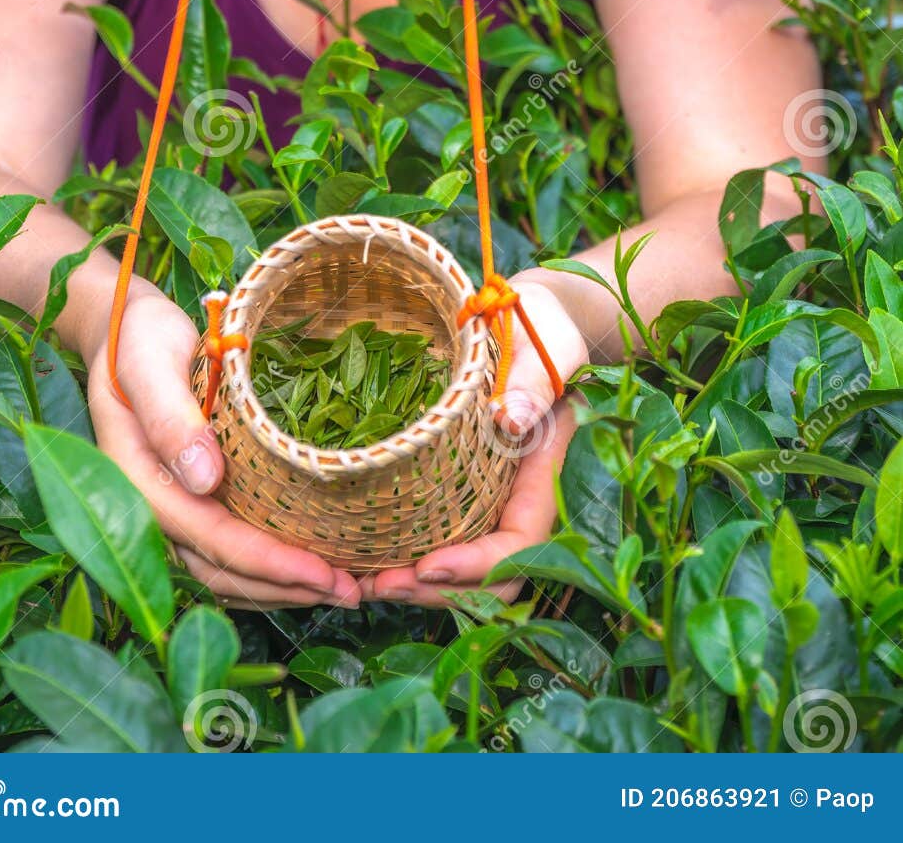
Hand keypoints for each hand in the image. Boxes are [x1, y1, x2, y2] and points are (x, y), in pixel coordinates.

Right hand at [81, 277, 361, 610]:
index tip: (324, 573)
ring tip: (343, 588)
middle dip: (287, 589)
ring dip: (282, 586)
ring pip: (227, 570)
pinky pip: (229, 549)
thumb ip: (171, 419)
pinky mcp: (191, 501)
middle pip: (222, 571)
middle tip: (352, 592)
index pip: (212, 540)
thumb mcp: (149, 366)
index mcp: (139, 486)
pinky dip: (270, 566)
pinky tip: (310, 565)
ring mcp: (172, 509)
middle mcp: (153, 511)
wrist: (122, 333)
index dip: (269, 563)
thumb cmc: (138, 342)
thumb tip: (206, 480)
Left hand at [362, 277, 586, 606]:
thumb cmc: (544, 328)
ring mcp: (494, 500)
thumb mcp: (544, 349)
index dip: (477, 566)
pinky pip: (445, 538)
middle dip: (437, 589)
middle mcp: (520, 501)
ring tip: (363, 581)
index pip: (520, 544)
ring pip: (466, 569)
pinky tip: (368, 555)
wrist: (538, 319)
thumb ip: (532, 383)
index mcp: (545, 475)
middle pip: (490, 576)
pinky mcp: (467, 491)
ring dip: (418, 583)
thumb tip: (511, 418)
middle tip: (379, 585)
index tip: (427, 565)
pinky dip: (410, 555)